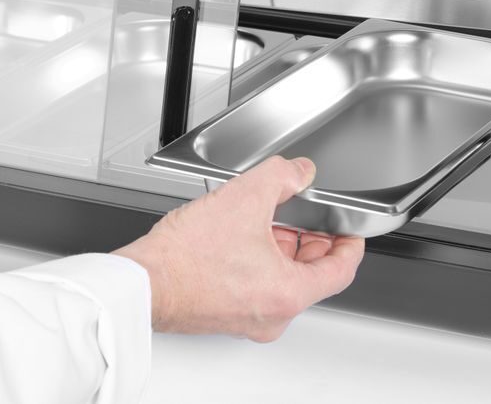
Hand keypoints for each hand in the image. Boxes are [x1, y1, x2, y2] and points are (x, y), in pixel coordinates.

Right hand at [114, 155, 364, 340]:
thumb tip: (299, 171)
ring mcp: (248, 319)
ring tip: (265, 218)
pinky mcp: (226, 315)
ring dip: (281, 246)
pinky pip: (258, 285)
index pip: (341, 271)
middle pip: (312, 273)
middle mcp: (272, 315)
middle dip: (309, 238)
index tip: (350, 229)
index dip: (350, 242)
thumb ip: (281, 176)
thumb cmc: (185, 257)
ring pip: (283, 278)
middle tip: (302, 213)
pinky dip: (258, 260)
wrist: (141, 282)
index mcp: (288, 294)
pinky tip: (241, 235)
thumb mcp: (245, 197)